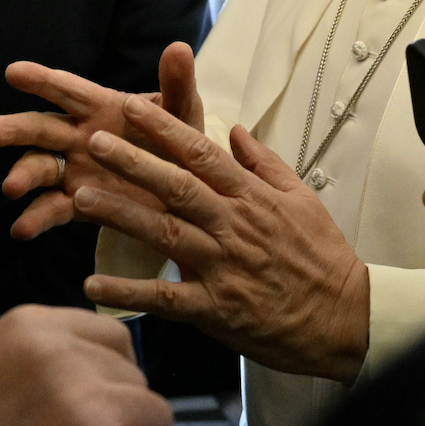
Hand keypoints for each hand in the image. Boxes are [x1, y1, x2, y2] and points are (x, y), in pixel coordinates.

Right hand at [0, 41, 203, 239]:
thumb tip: (179, 48)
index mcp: (102, 107)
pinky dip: (36, 217)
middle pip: (42, 127)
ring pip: (40, 167)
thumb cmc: (181, 144)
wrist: (189, 194)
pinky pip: (53, 209)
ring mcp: (76, 170)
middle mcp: (80, 136)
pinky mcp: (79, 204)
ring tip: (10, 187)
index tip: (13, 72)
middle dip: (15, 129)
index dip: (42, 80)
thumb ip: (178, 86)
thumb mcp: (183, 116)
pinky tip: (22, 228)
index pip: (68, 89)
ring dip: (22, 174)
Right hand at [0, 305, 181, 425]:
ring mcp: (93, 408)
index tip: (89, 414)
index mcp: (31, 328)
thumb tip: (86, 361)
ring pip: (160, 421)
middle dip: (123, 420)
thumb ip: (36, 355)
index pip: (114, 337)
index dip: (110, 380)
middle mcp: (66, 358)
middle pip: (139, 380)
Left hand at [75, 97, 369, 381]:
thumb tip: (236, 129)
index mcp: (251, 197)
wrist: (344, 318)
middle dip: (133, 161)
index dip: (164, 128)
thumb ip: (264, 163)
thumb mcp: (301, 198)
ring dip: (120, 215)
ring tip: (80, 198)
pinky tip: (94, 282)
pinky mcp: (216, 309)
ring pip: (164, 233)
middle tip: (94, 141)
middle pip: (176, 186)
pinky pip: (165, 298)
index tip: (132, 107)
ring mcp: (223, 267)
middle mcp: (233, 226)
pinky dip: (129, 290)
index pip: (202, 153)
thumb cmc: (322, 256)